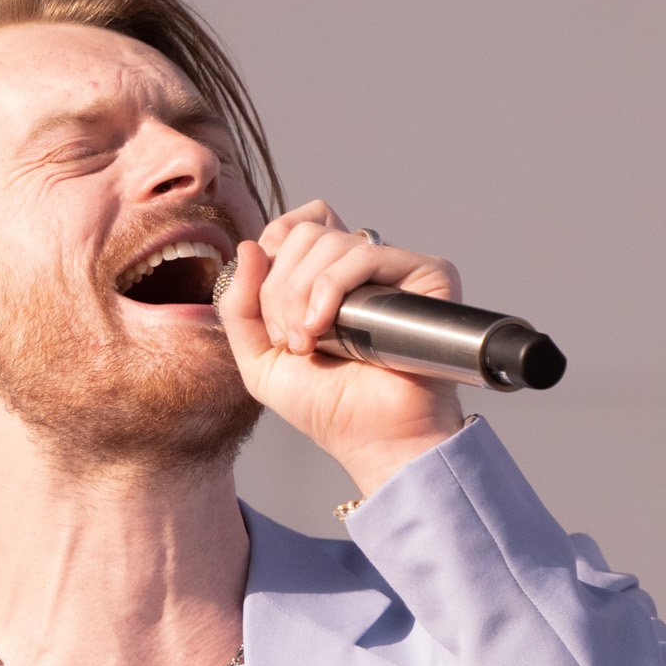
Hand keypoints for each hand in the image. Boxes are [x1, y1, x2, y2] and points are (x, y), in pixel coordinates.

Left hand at [218, 201, 466, 501]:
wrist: (374, 439)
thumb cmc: (328, 407)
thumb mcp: (260, 359)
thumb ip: (239, 306)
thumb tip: (248, 247)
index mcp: (328, 274)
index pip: (296, 226)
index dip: (273, 253)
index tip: (272, 311)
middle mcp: (364, 266)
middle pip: (305, 234)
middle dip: (281, 288)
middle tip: (292, 340)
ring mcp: (396, 268)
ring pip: (330, 242)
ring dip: (301, 295)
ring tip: (309, 343)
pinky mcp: (426, 274)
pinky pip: (366, 255)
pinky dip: (332, 288)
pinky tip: (327, 329)